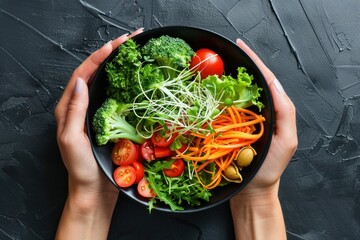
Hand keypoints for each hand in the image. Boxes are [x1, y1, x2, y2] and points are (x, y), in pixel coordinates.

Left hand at [54, 29, 142, 239]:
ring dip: (120, 67)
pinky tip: (137, 80)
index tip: (115, 44)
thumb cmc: (80, 169)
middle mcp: (82, 108)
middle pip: (95, 74)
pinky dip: (127, 85)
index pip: (82, 75)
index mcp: (68, 109)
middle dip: (111, 55)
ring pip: (108, 84)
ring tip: (135, 54)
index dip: (98, 57)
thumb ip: (74, 110)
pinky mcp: (110, 122)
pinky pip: (118, 98)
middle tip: (130, 41)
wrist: (94, 191)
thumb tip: (82, 82)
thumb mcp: (71, 139)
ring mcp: (97, 114)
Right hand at [230, 38, 296, 239]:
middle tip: (225, 52)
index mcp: (273, 111)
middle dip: (239, 65)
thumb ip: (285, 112)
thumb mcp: (286, 141)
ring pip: (234, 95)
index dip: (255, 61)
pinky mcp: (227, 129)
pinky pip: (221, 109)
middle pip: (249, 83)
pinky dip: (215, 97)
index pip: (265, 80)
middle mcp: (257, 112)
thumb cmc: (268, 169)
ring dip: (225, 79)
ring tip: (215, 65)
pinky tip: (208, 90)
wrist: (250, 191)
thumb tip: (274, 83)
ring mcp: (241, 120)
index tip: (241, 47)